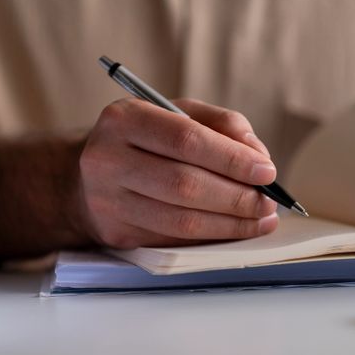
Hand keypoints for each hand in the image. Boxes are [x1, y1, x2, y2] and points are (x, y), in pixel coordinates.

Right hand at [76, 98, 278, 248]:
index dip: (231, 159)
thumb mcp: (176, 115)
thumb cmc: (143, 141)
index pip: (185, 139)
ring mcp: (107, 201)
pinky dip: (211, 236)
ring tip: (260, 218)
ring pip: (180, 220)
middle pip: (184, 183)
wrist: (86, 177)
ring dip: (230, 223)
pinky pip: (174, 239)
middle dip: (236, 196)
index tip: (267, 171)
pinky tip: (234, 229)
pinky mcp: (115, 232)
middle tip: (268, 201)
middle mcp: (108, 159)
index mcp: (124, 119)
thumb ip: (221, 124)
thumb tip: (258, 156)